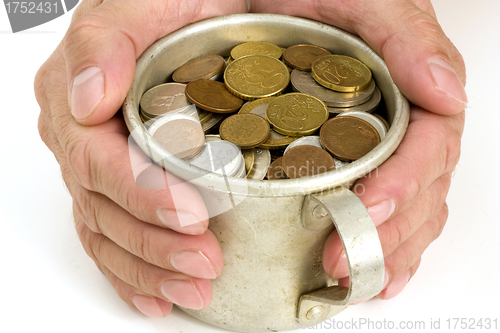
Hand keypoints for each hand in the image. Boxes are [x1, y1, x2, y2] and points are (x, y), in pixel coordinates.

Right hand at [35, 0, 247, 316]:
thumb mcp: (139, 4)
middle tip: (204, 264)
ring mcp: (97, 166)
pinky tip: (157, 297)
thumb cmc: (170, 5)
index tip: (190, 215)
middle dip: (154, 245)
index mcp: (75, 99)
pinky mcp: (118, 185)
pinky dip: (133, 273)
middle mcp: (80, 138)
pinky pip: (111, 237)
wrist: (192, 11)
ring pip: (109, 232)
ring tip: (193, 288)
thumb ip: (107, 41)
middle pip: (104, 208)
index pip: (99, 162)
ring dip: (150, 269)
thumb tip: (87, 100)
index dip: (141, 194)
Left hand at [251, 0, 465, 299]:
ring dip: (387, 249)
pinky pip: (389, 205)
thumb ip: (406, 37)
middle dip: (385, 233)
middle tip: (345, 263)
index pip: (428, 149)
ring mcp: (388, 144)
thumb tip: (448, 92)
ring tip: (362, 281)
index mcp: (420, 89)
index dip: (402, 185)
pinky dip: (386, 241)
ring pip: (409, 208)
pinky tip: (376, 269)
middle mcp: (411, 122)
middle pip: (420, 191)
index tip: (369, 210)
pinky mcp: (359, 156)